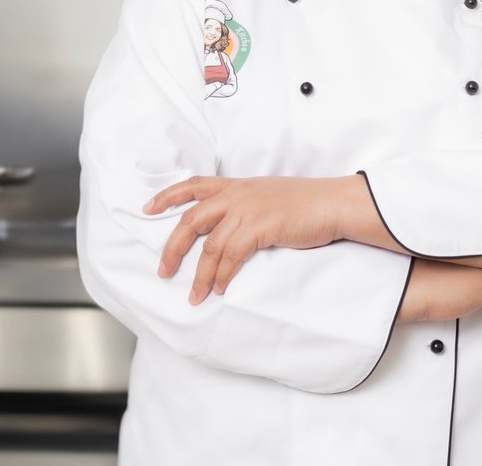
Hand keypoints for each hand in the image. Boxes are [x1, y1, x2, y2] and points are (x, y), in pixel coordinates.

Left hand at [144, 175, 360, 303]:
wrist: (333, 203)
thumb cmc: (307, 203)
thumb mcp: (269, 197)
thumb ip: (246, 207)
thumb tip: (230, 230)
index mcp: (237, 185)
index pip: (194, 185)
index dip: (168, 196)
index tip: (148, 207)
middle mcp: (237, 194)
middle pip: (191, 220)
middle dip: (172, 248)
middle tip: (163, 270)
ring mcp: (248, 209)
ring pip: (210, 246)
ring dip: (199, 275)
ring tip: (194, 295)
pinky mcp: (260, 227)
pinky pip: (231, 256)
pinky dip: (221, 276)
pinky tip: (218, 288)